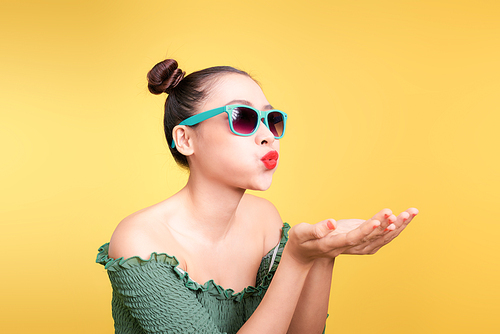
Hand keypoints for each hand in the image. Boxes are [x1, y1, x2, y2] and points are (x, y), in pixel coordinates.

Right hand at [286, 208, 418, 263]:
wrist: (306, 252)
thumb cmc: (301, 240)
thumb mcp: (302, 233)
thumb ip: (316, 229)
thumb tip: (332, 223)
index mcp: (334, 244)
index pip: (353, 239)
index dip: (365, 231)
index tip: (377, 221)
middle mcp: (350, 247)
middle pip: (372, 238)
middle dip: (388, 225)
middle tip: (402, 213)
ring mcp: (357, 246)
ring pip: (381, 237)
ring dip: (398, 226)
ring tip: (411, 212)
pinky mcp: (361, 241)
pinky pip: (381, 235)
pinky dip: (394, 227)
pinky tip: (404, 217)